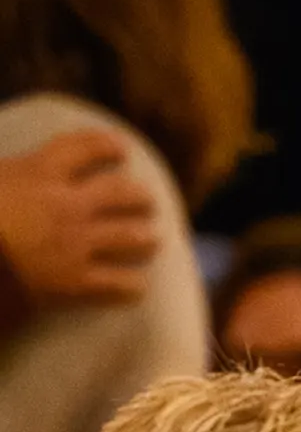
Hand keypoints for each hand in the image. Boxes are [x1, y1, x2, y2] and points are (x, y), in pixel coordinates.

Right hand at [0, 132, 158, 310]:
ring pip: (128, 235)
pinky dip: (132, 284)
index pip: (82, 148)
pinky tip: (139, 287)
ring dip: (145, 237)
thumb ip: (15, 172)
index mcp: (41, 171)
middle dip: (138, 195)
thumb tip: (19, 172)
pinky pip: (117, 283)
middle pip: (118, 192)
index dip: (105, 145)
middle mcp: (68, 203)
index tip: (122, 148)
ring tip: (154, 239)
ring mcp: (76, 242)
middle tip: (149, 201)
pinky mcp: (76, 280)